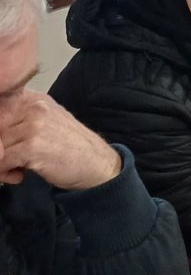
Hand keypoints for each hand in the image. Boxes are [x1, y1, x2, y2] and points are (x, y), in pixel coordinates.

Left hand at [0, 92, 120, 189]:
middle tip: (10, 161)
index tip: (6, 143)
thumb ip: (22, 118)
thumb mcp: (49, 120)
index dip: (0, 130)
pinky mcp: (33, 147)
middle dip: (0, 148)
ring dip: (2, 162)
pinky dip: (5, 172)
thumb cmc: (72, 146)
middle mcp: (35, 108)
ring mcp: (34, 126)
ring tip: (17, 169)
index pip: (0, 107)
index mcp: (35, 99)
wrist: (96, 164)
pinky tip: (20, 175)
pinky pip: (2, 161)